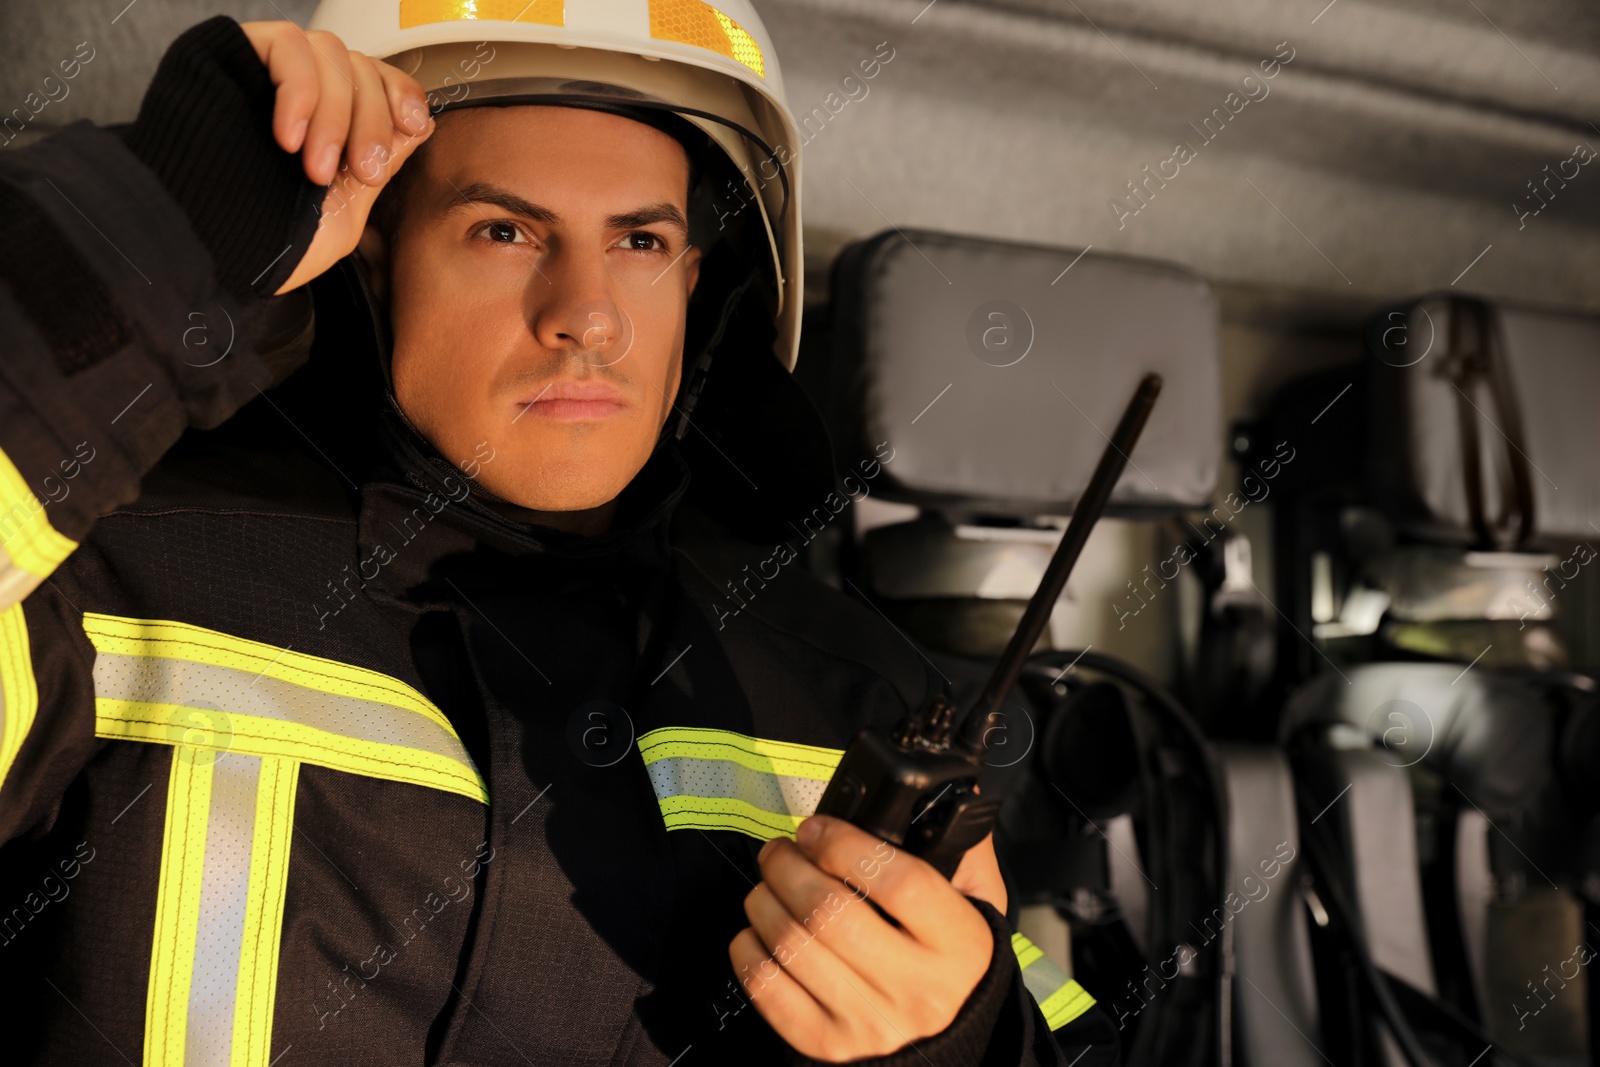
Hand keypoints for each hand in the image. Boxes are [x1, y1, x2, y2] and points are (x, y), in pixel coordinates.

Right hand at [237, 21, 435, 294]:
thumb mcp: (344, 213)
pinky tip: (288, 137)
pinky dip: (301, 90)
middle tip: (359, 171)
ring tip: (315, 168)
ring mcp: (265, 73)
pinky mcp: (232, 54)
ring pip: (329, 51)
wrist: (200, 252)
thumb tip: (417, 124)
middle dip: (372, 120)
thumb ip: (379, 165)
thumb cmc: (266, 244)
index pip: (379, 80)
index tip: (413, 126)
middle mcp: (300, 96)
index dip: (404, 95)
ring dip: (336, 112)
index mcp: (329, 127)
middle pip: (361, 66)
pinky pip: (287, 43)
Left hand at [730, 816, 1006, 1061]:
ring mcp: (870, 1023)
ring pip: (791, 944)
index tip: (817, 828)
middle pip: (829, 911)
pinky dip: (748, 948)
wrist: (955, 1039)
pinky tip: (759, 929)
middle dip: (787, 866)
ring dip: (763, 900)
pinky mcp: (828, 1046)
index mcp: (960, 944)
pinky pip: (767, 988)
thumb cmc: (953, 957)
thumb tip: (933, 794)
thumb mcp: (977, 902)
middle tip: (780, 849)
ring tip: (768, 883)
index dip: (845, 844)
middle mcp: (916, 989)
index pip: (899, 882)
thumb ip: (960, 847)